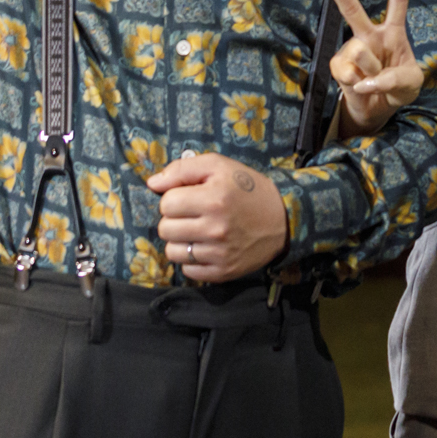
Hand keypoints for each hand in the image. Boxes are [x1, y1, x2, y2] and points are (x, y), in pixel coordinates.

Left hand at [147, 152, 288, 282]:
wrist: (284, 219)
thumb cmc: (247, 189)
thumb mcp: (219, 166)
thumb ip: (183, 169)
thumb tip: (152, 183)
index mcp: (213, 198)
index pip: (166, 203)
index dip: (174, 198)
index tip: (189, 198)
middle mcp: (215, 228)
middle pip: (165, 229)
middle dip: (174, 220)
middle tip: (192, 215)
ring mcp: (219, 253)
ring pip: (172, 252)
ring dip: (180, 241)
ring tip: (197, 232)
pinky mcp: (223, 272)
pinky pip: (188, 270)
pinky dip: (192, 260)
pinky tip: (205, 248)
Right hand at [318, 0, 422, 138]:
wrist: (378, 109)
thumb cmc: (399, 88)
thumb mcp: (411, 83)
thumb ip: (396, 79)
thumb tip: (368, 81)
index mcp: (393, 31)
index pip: (397, 0)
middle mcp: (370, 35)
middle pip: (352, 9)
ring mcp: (351, 49)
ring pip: (361, 53)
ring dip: (373, 73)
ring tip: (375, 82)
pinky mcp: (337, 66)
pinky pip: (348, 74)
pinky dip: (359, 86)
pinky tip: (360, 87)